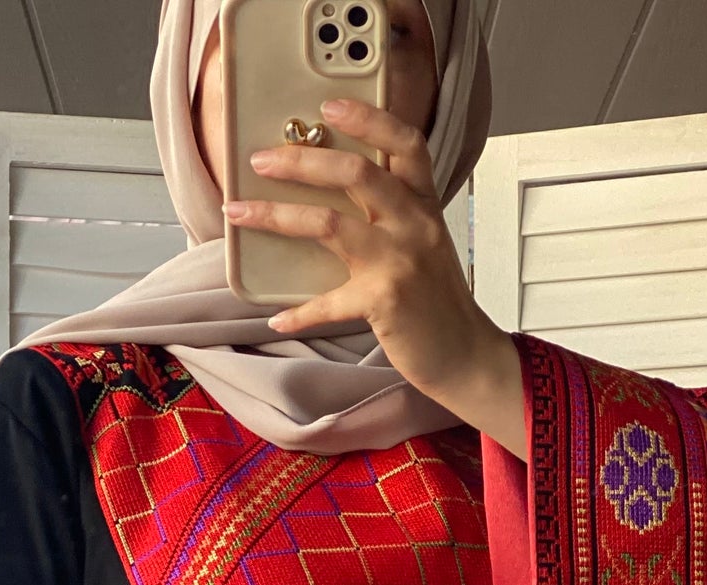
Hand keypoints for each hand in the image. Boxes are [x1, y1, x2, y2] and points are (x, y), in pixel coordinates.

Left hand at [226, 99, 526, 459]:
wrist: (465, 354)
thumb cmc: (437, 301)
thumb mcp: (423, 243)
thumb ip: (391, 215)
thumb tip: (328, 197)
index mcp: (423, 205)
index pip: (405, 143)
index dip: (368, 118)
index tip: (328, 107)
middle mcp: (414, 224)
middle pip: (355, 172)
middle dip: (300, 160)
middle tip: (261, 160)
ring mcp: (400, 261)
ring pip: (330, 222)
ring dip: (277, 215)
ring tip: (241, 212)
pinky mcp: (385, 301)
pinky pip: (329, 302)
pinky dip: (299, 312)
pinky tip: (277, 317)